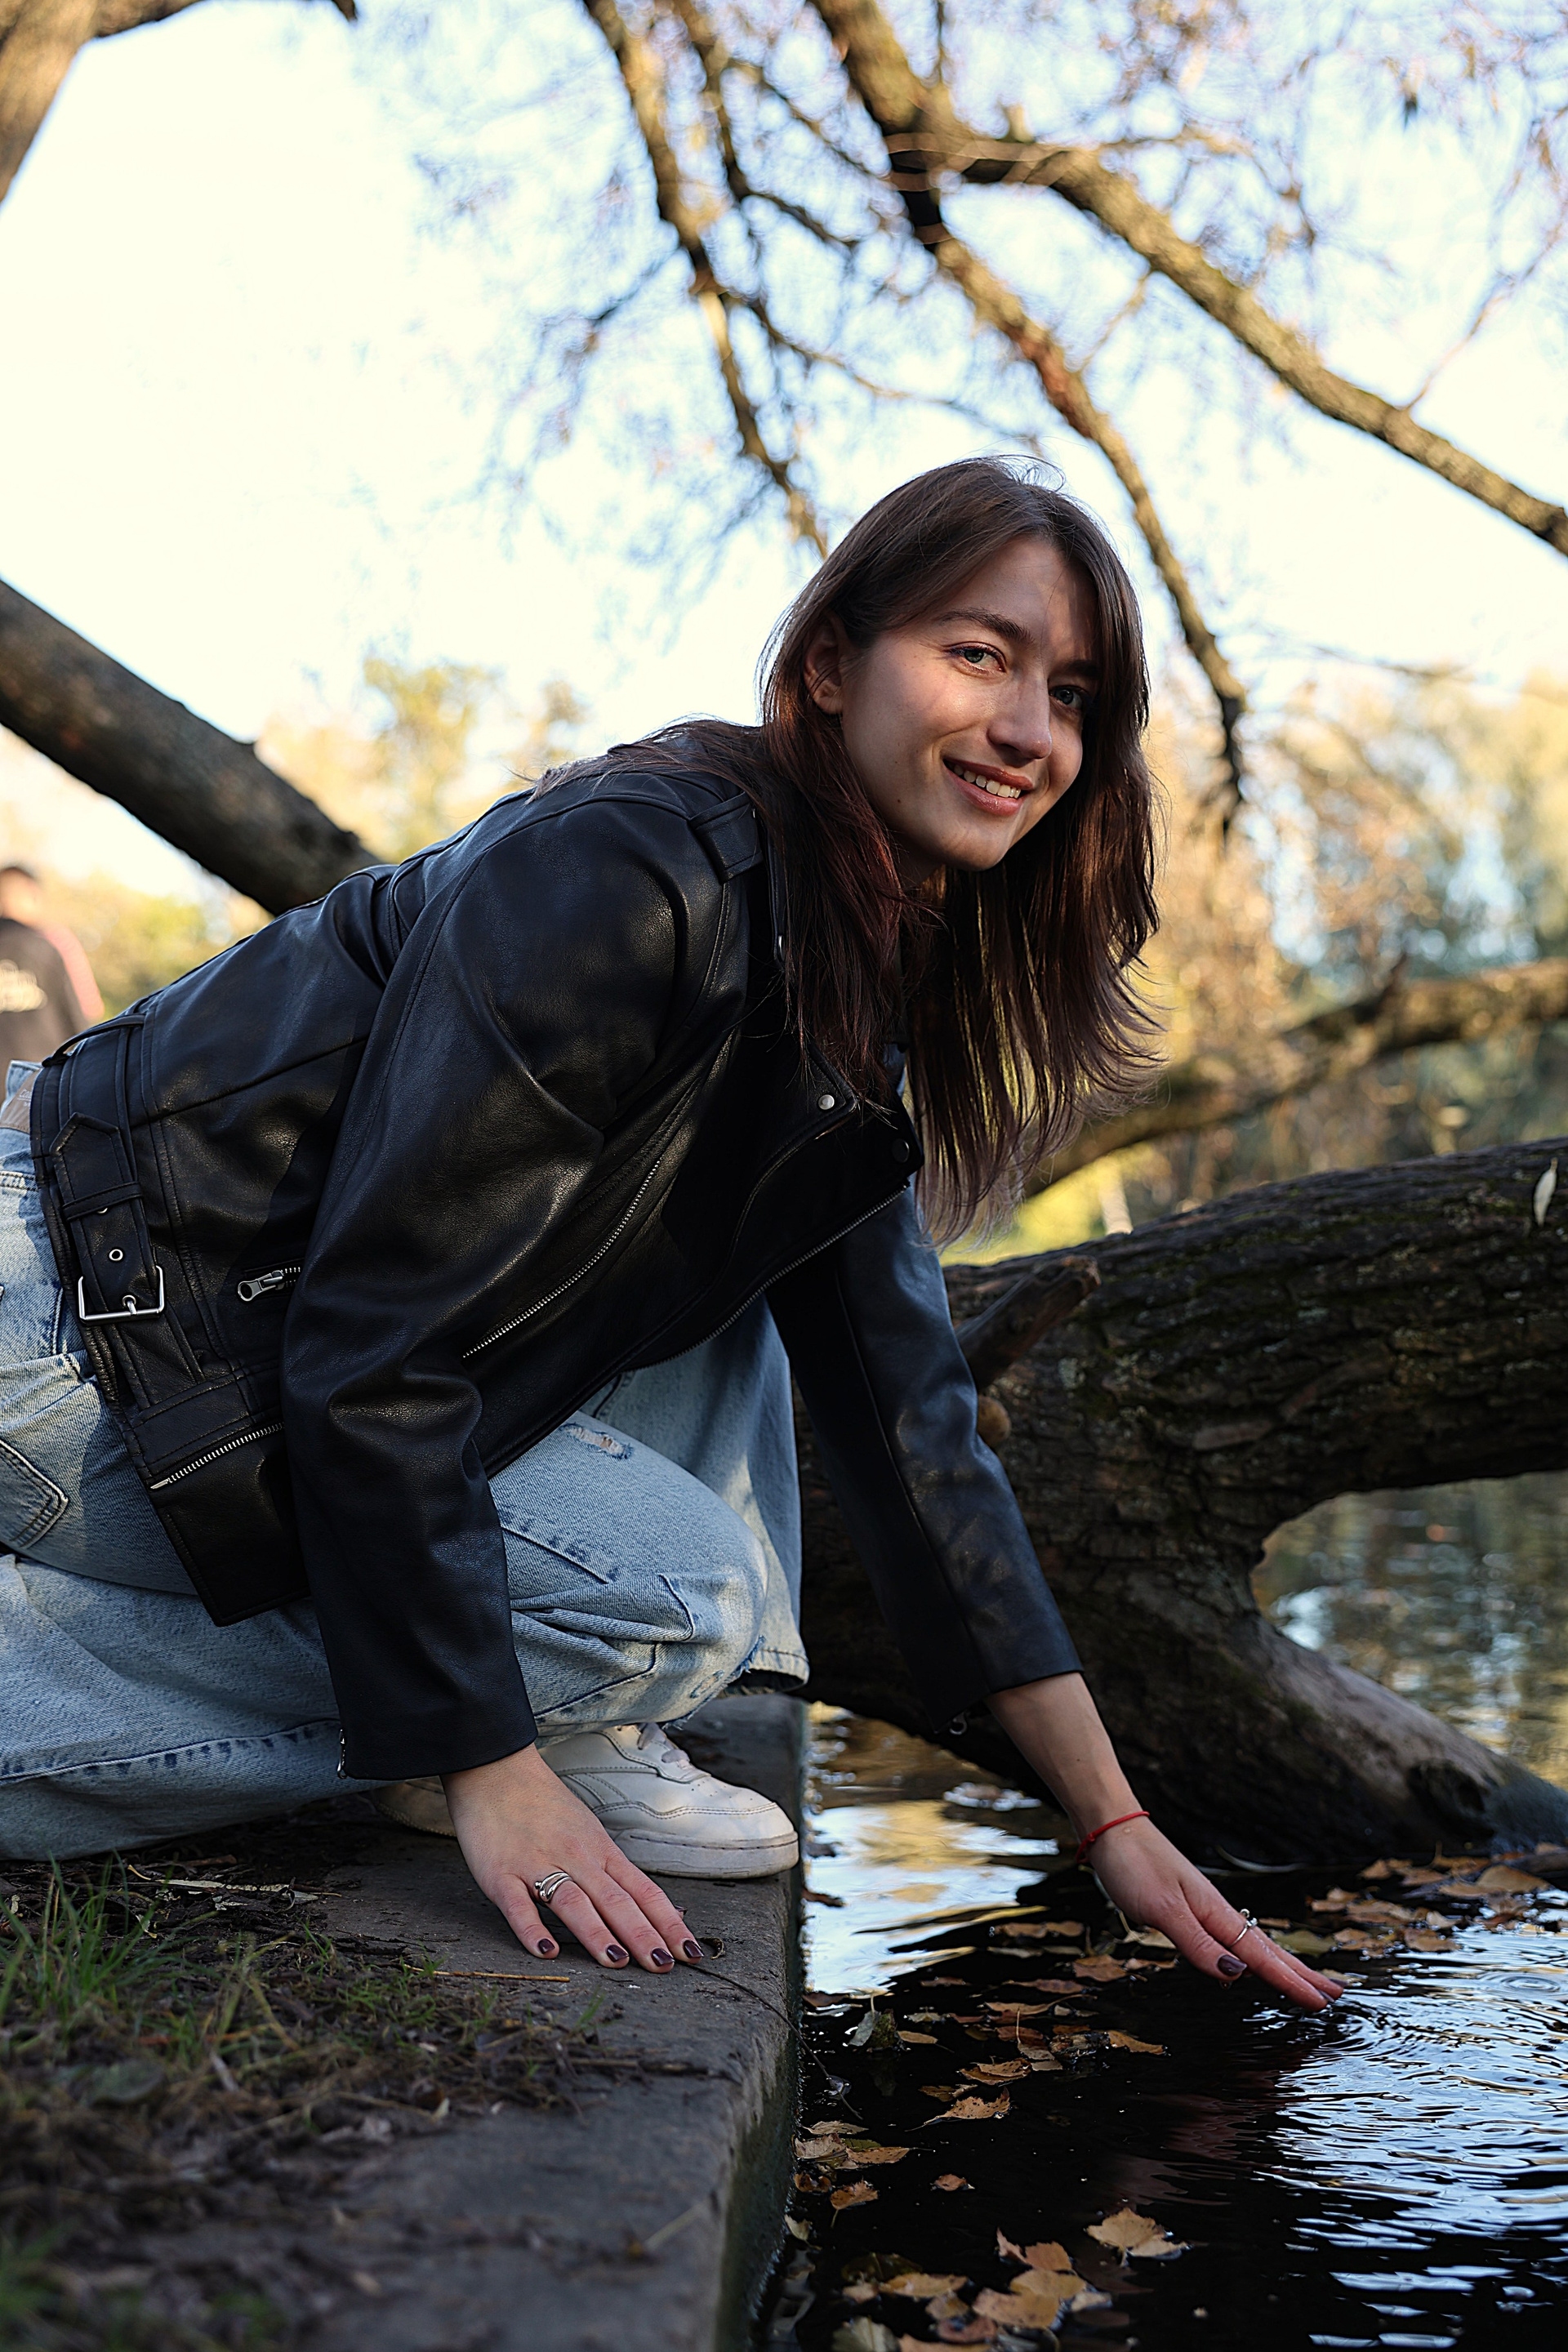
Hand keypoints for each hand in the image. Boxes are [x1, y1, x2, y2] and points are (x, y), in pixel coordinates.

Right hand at [443, 1744, 702, 1973]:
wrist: (496, 1770)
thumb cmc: (545, 1807)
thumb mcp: (589, 1832)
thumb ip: (615, 1872)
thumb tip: (654, 1907)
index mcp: (600, 1850)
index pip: (643, 1892)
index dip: (668, 1924)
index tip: (690, 1953)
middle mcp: (576, 1857)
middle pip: (615, 1900)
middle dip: (642, 1935)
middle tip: (663, 1966)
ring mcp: (537, 1864)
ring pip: (573, 1901)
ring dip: (596, 1933)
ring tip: (616, 1961)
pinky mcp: (500, 1874)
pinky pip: (517, 1905)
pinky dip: (532, 1929)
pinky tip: (546, 1950)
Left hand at [987, 1677, 1343, 2012]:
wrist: (1112, 1829)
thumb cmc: (1133, 1866)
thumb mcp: (1162, 1910)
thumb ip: (1197, 1944)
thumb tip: (1238, 1976)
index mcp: (1215, 1914)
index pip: (1261, 1957)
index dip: (1292, 1982)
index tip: (1324, 2002)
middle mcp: (1216, 1912)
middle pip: (1267, 1949)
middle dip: (1301, 1973)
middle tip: (1335, 1994)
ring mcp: (1203, 1908)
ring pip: (1251, 1943)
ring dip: (1280, 1964)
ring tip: (1304, 1981)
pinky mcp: (1187, 1906)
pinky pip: (1229, 1938)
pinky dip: (1248, 1954)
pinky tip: (1244, 1963)